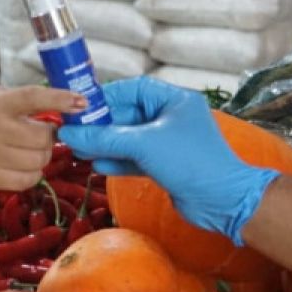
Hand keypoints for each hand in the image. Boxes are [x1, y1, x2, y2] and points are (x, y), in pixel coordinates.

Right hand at [0, 86, 89, 191]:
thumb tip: (73, 105)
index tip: (82, 102)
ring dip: (42, 156)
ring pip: (38, 161)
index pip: (32, 97)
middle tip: (40, 134)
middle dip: (48, 137)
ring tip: (28, 148)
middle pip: (41, 139)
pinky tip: (22, 163)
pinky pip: (28, 180)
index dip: (59, 99)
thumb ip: (29, 100)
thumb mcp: (0, 96)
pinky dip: (33, 173)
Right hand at [57, 77, 279, 244]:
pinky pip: (135, 157)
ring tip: (79, 151)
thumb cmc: (190, 161)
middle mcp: (171, 117)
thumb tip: (69, 134)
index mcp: (174, 100)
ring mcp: (168, 142)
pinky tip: (97, 165)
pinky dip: (117, 161)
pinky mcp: (165, 164)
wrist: (223, 201)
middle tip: (74, 133)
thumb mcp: (143, 144)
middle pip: (127, 115)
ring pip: (128, 139)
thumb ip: (104, 138)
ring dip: (105, 145)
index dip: (105, 97)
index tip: (81, 107)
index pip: (133, 89)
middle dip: (101, 126)